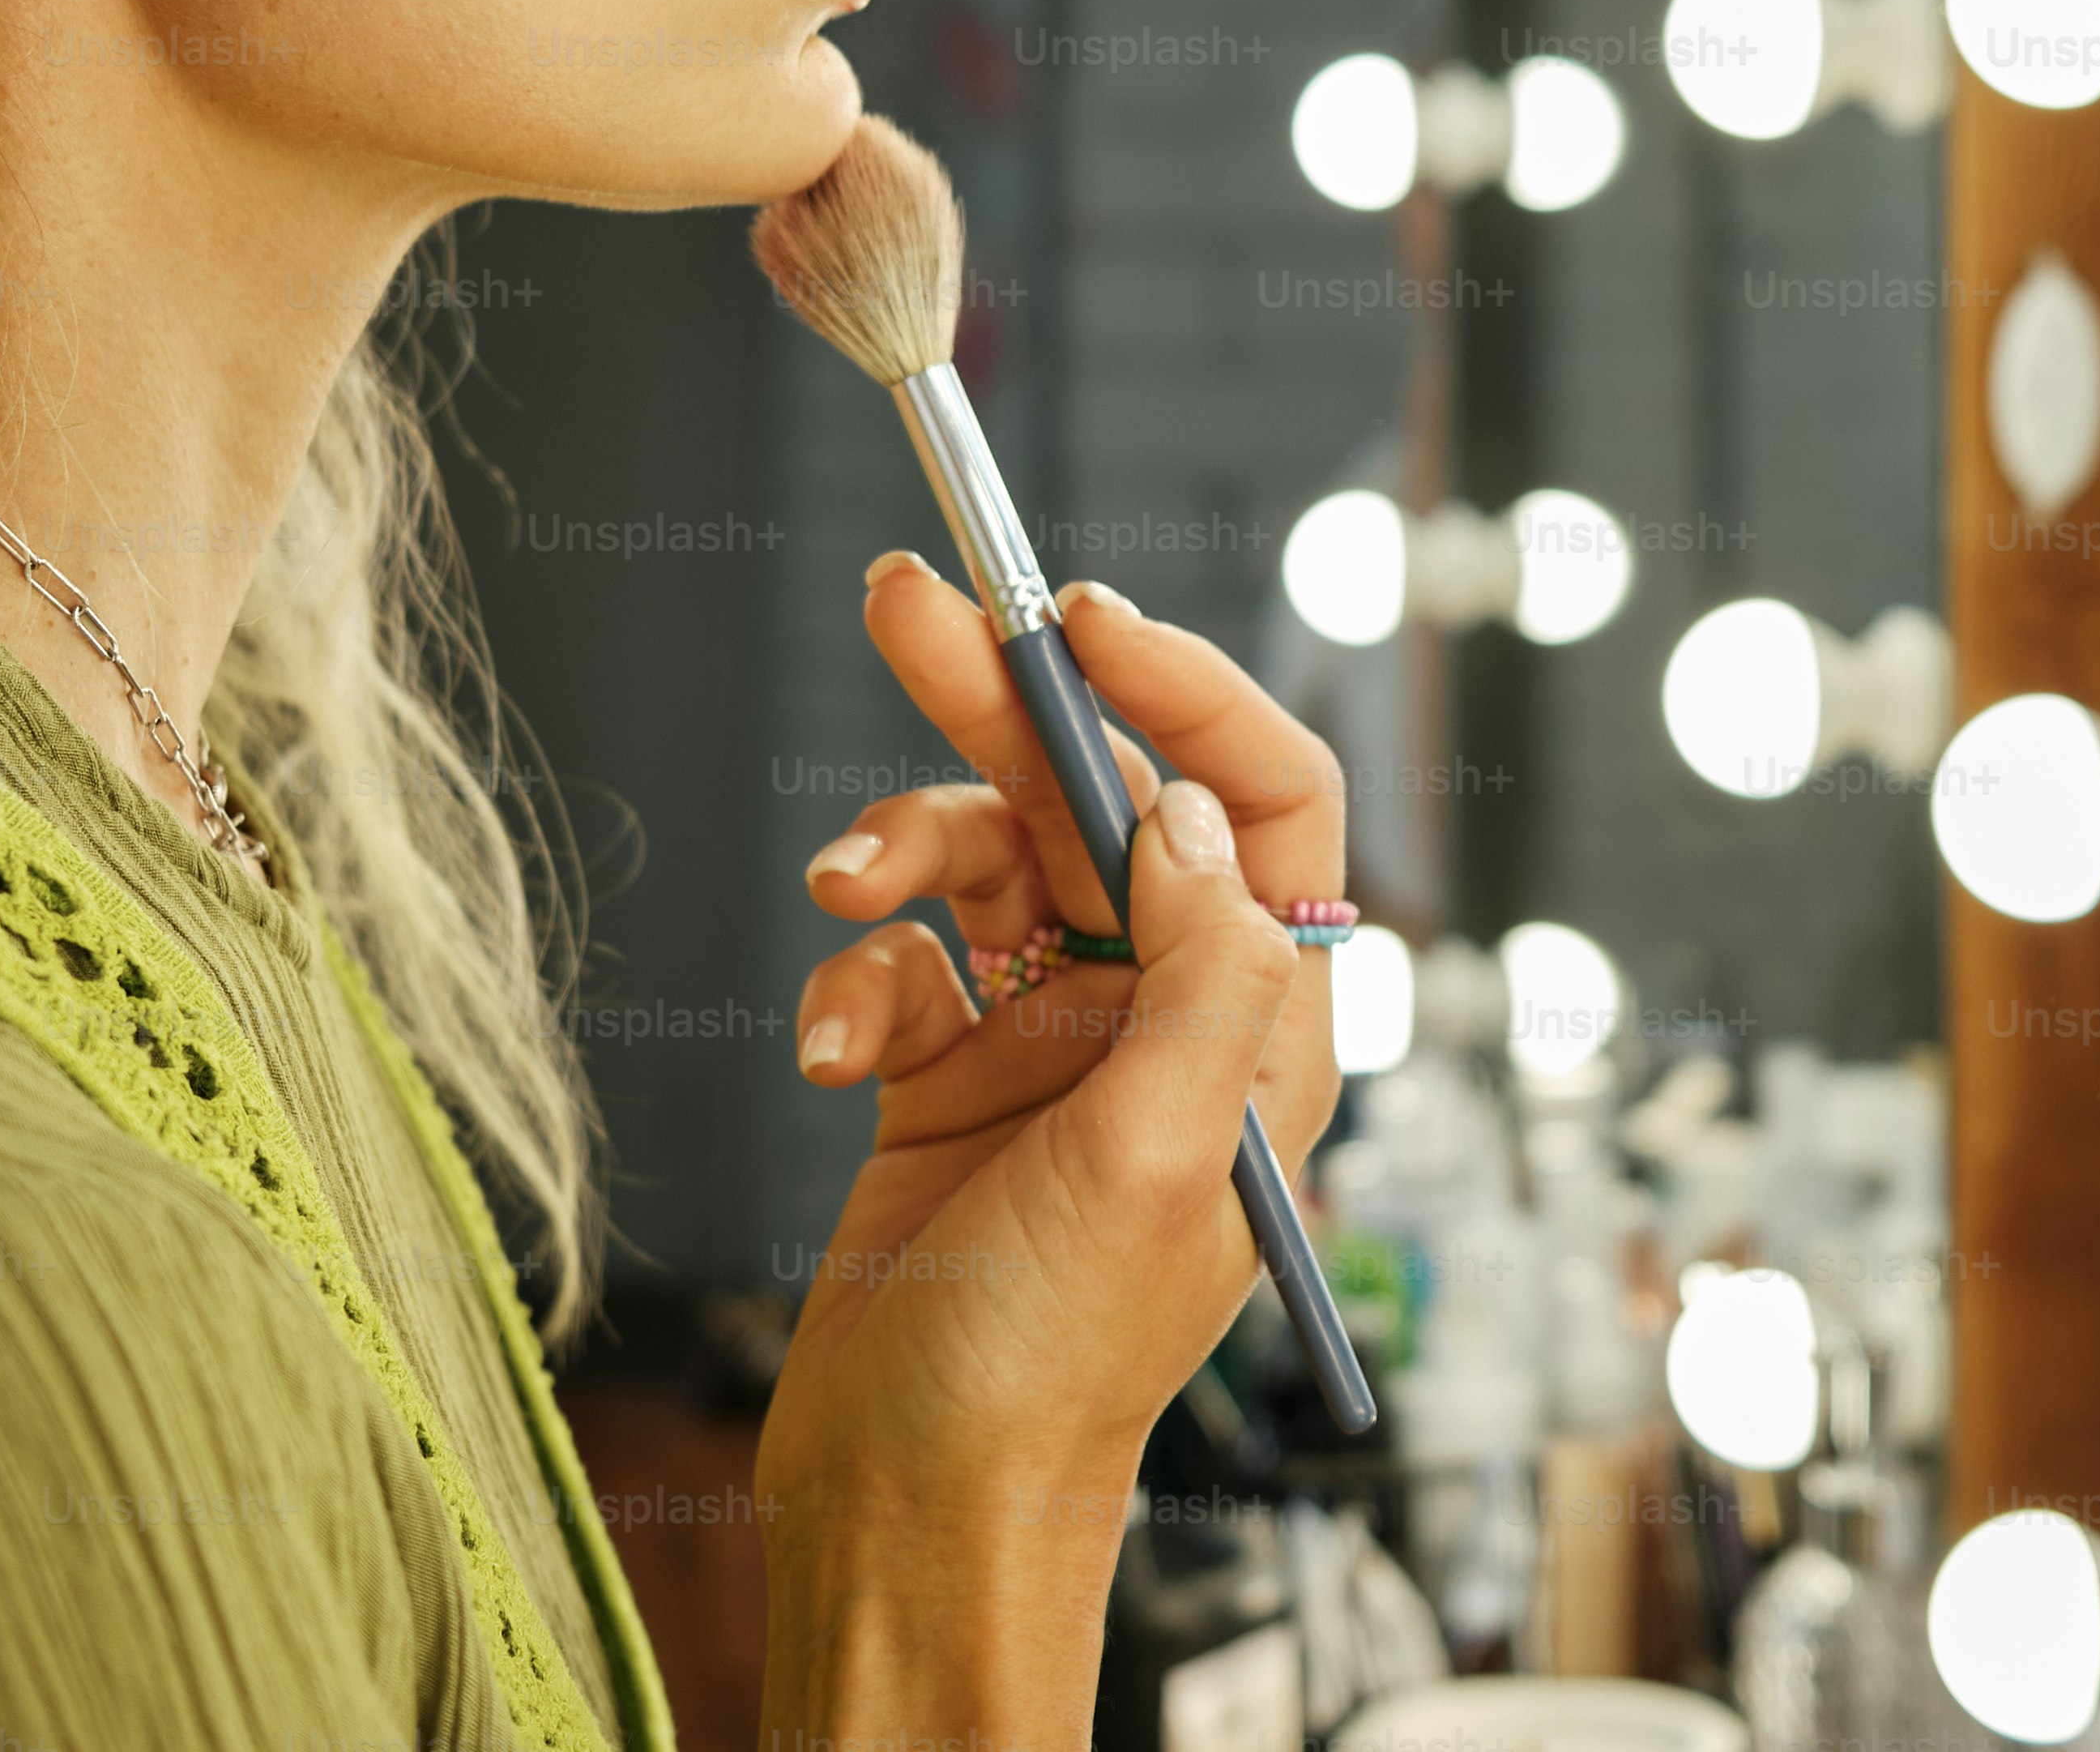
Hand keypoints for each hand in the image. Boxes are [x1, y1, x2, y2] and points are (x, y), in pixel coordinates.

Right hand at [751, 560, 1345, 1748]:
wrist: (907, 1501)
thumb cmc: (1051, 1364)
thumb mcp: (1161, 1162)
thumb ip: (1198, 972)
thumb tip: (1190, 811)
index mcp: (1260, 1027)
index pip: (1266, 804)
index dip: (1191, 693)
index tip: (1084, 618)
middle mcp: (1166, 1013)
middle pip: (1101, 796)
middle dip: (1003, 701)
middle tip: (904, 599)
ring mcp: (1051, 1036)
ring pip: (982, 858)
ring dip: (898, 851)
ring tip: (837, 891)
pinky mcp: (944, 1069)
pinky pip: (898, 957)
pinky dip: (854, 977)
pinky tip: (833, 1049)